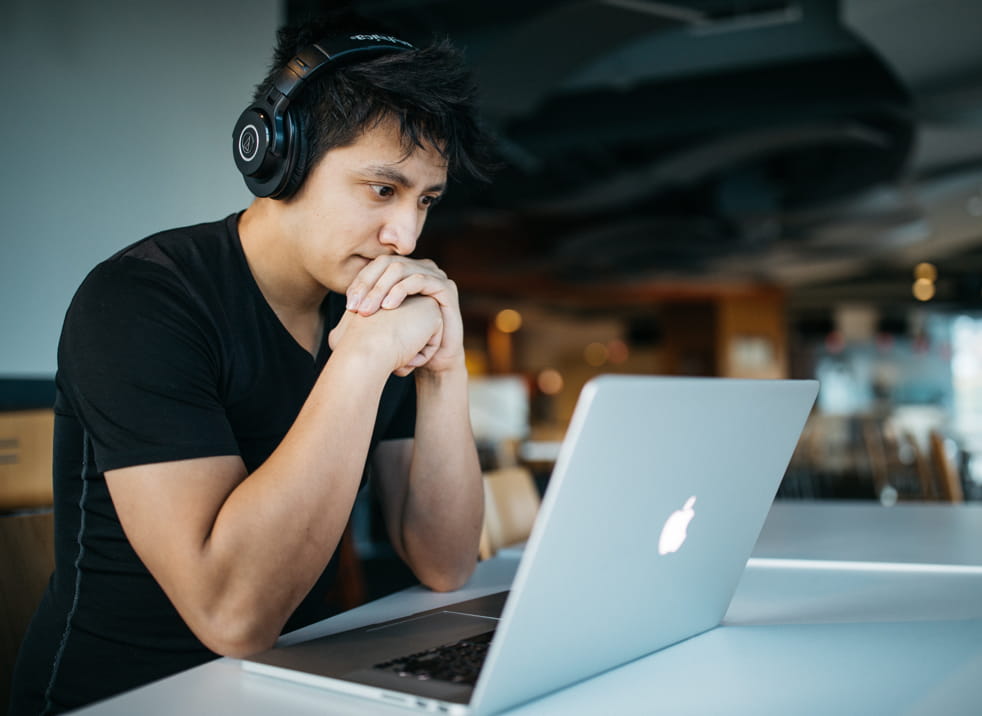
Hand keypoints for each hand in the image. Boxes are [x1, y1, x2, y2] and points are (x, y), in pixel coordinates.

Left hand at [345, 256, 464, 374]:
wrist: (433, 361)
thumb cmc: (406, 343)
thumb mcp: (381, 324)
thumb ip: (366, 309)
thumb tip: (342, 308)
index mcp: (404, 272)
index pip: (376, 266)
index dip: (360, 282)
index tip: (348, 306)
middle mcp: (420, 268)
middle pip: (387, 264)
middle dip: (368, 285)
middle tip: (355, 308)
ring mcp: (435, 275)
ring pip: (401, 269)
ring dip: (381, 289)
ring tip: (368, 311)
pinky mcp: (446, 287)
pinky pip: (420, 280)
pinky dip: (401, 290)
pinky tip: (389, 307)